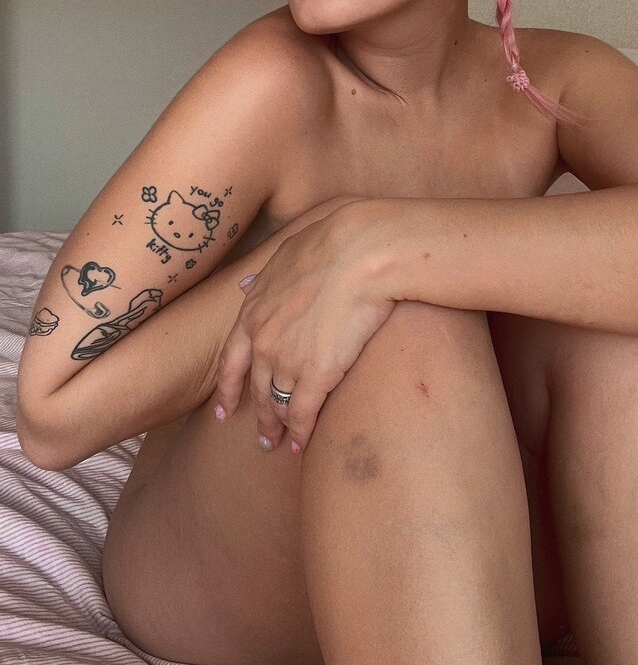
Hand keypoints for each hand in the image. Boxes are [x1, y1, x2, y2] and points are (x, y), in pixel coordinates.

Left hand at [215, 197, 395, 453]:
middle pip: (255, 387)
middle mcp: (263, 338)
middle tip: (262, 437)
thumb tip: (245, 286)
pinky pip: (302, 414)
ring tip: (282, 444)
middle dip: (258, 415)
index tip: (224, 410)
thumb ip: (265, 275)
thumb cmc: (334, 242)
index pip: (232, 358)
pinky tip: (302, 446)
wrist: (362, 252)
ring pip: (276, 404)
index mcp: (254, 309)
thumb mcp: (287, 252)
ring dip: (279, 427)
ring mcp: (287, 359)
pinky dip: (301, 434)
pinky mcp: (316, 373)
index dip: (228, 387)